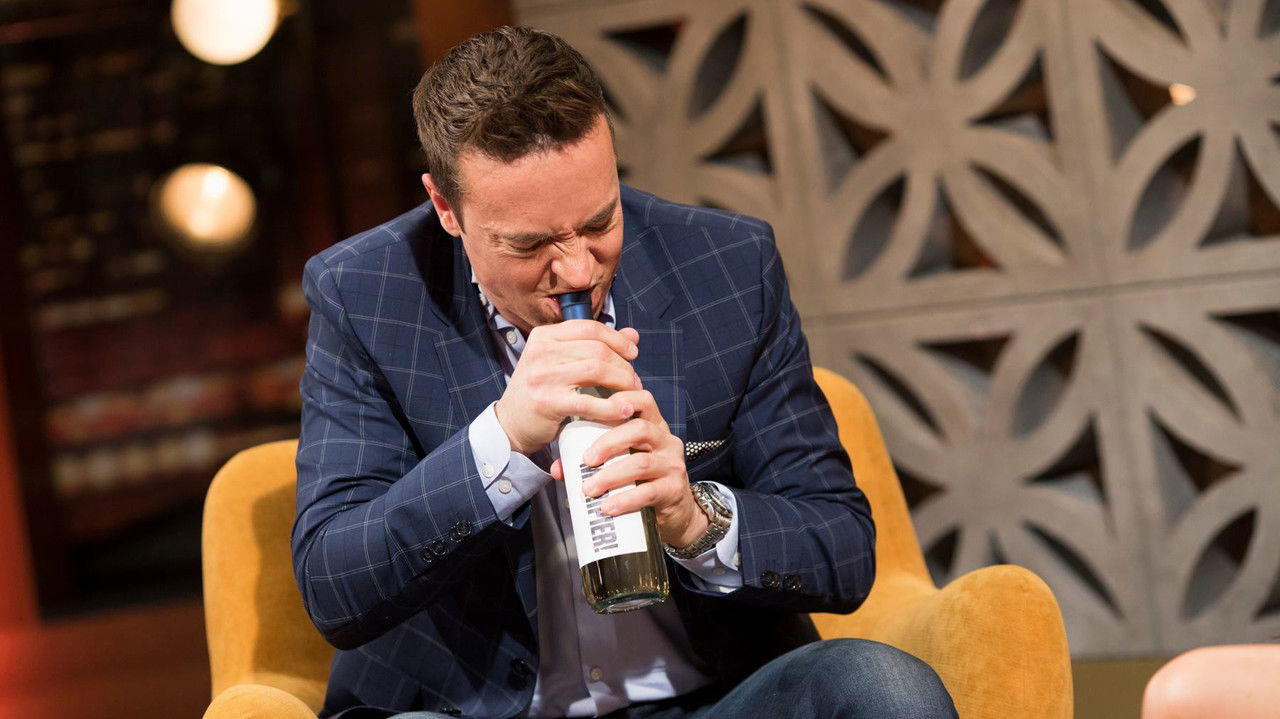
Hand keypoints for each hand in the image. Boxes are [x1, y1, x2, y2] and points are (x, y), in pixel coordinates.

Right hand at [494, 320, 641, 456]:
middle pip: (597, 348)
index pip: (590, 328)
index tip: (633, 353)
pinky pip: (589, 401)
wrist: (511, 423)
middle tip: (634, 379)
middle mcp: (541, 351)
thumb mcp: (562, 362)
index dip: (617, 339)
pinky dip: (612, 407)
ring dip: (622, 382)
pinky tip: (623, 411)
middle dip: (623, 364)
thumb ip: (595, 346)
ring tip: (632, 392)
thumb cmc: (542, 391)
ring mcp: (542, 376)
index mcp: (544, 336)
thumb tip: (633, 335)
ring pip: (597, 369)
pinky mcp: (547, 402)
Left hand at [550, 387, 708, 548]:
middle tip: (586, 460)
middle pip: (640, 429)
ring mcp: (673, 465)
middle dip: (609, 442)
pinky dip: (625, 500)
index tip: (597, 408)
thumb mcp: (621, 464)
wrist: (676, 514)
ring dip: (611, 475)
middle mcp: (666, 441)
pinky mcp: (674, 490)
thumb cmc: (643, 481)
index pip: (643, 400)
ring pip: (642, 462)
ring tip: (590, 489)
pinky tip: (608, 506)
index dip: (622, 399)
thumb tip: (558, 468)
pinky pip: (649, 492)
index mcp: (654, 427)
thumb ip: (593, 461)